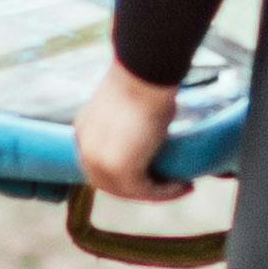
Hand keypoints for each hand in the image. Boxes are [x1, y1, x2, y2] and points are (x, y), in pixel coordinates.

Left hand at [73, 64, 189, 204]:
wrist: (145, 74)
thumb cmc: (145, 81)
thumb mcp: (132, 106)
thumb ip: (133, 124)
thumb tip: (154, 132)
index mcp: (84, 132)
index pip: (101, 165)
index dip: (125, 174)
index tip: (152, 174)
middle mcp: (87, 150)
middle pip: (111, 184)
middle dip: (141, 189)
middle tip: (169, 185)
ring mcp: (101, 163)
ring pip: (128, 191)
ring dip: (156, 193)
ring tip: (181, 187)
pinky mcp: (121, 171)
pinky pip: (145, 191)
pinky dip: (166, 192)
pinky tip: (183, 185)